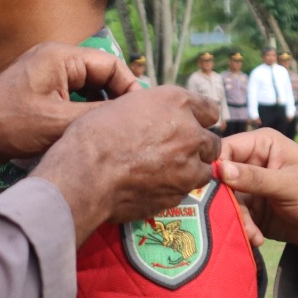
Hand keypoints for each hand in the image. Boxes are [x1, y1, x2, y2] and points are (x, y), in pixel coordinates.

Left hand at [0, 43, 141, 160]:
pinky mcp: (39, 90)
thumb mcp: (59, 123)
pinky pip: (72, 96)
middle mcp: (55, 58)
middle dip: (115, 100)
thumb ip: (98, 116)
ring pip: (88, 87)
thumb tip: (132, 118)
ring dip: (99, 108)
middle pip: (101, 75)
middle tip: (126, 127)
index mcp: (61, 56)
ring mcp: (46, 73)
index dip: (129, 90)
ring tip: (109, 133)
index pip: (112, 65)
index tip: (137, 117)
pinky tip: (87, 133)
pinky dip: (82, 112)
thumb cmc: (8, 125)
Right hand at [33, 86, 221, 242]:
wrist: (85, 175)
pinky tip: (151, 186)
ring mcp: (188, 167)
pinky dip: (173, 189)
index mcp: (176, 102)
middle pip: (212, 142)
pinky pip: (185, 191)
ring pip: (204, 170)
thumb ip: (152, 111)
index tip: (190, 126)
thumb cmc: (94, 135)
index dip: (199, 119)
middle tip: (177, 151)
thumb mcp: (123, 106)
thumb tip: (156, 119)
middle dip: (198, 148)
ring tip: (166, 172)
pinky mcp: (179, 194)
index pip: (210, 110)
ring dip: (191, 170)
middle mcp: (190, 132)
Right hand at [217, 130, 297, 258]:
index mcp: (261, 145)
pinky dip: (242, 229)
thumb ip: (256, 178)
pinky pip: (234, 217)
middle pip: (219, 177)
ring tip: (252, 233)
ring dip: (236, 219)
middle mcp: (250, 163)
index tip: (207, 187)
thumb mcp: (290, 185)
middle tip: (227, 216)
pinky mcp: (250, 209)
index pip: (225, 149)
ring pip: (224, 201)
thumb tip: (221, 170)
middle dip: (222, 199)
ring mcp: (248, 188)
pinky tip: (256, 238)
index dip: (213, 166)